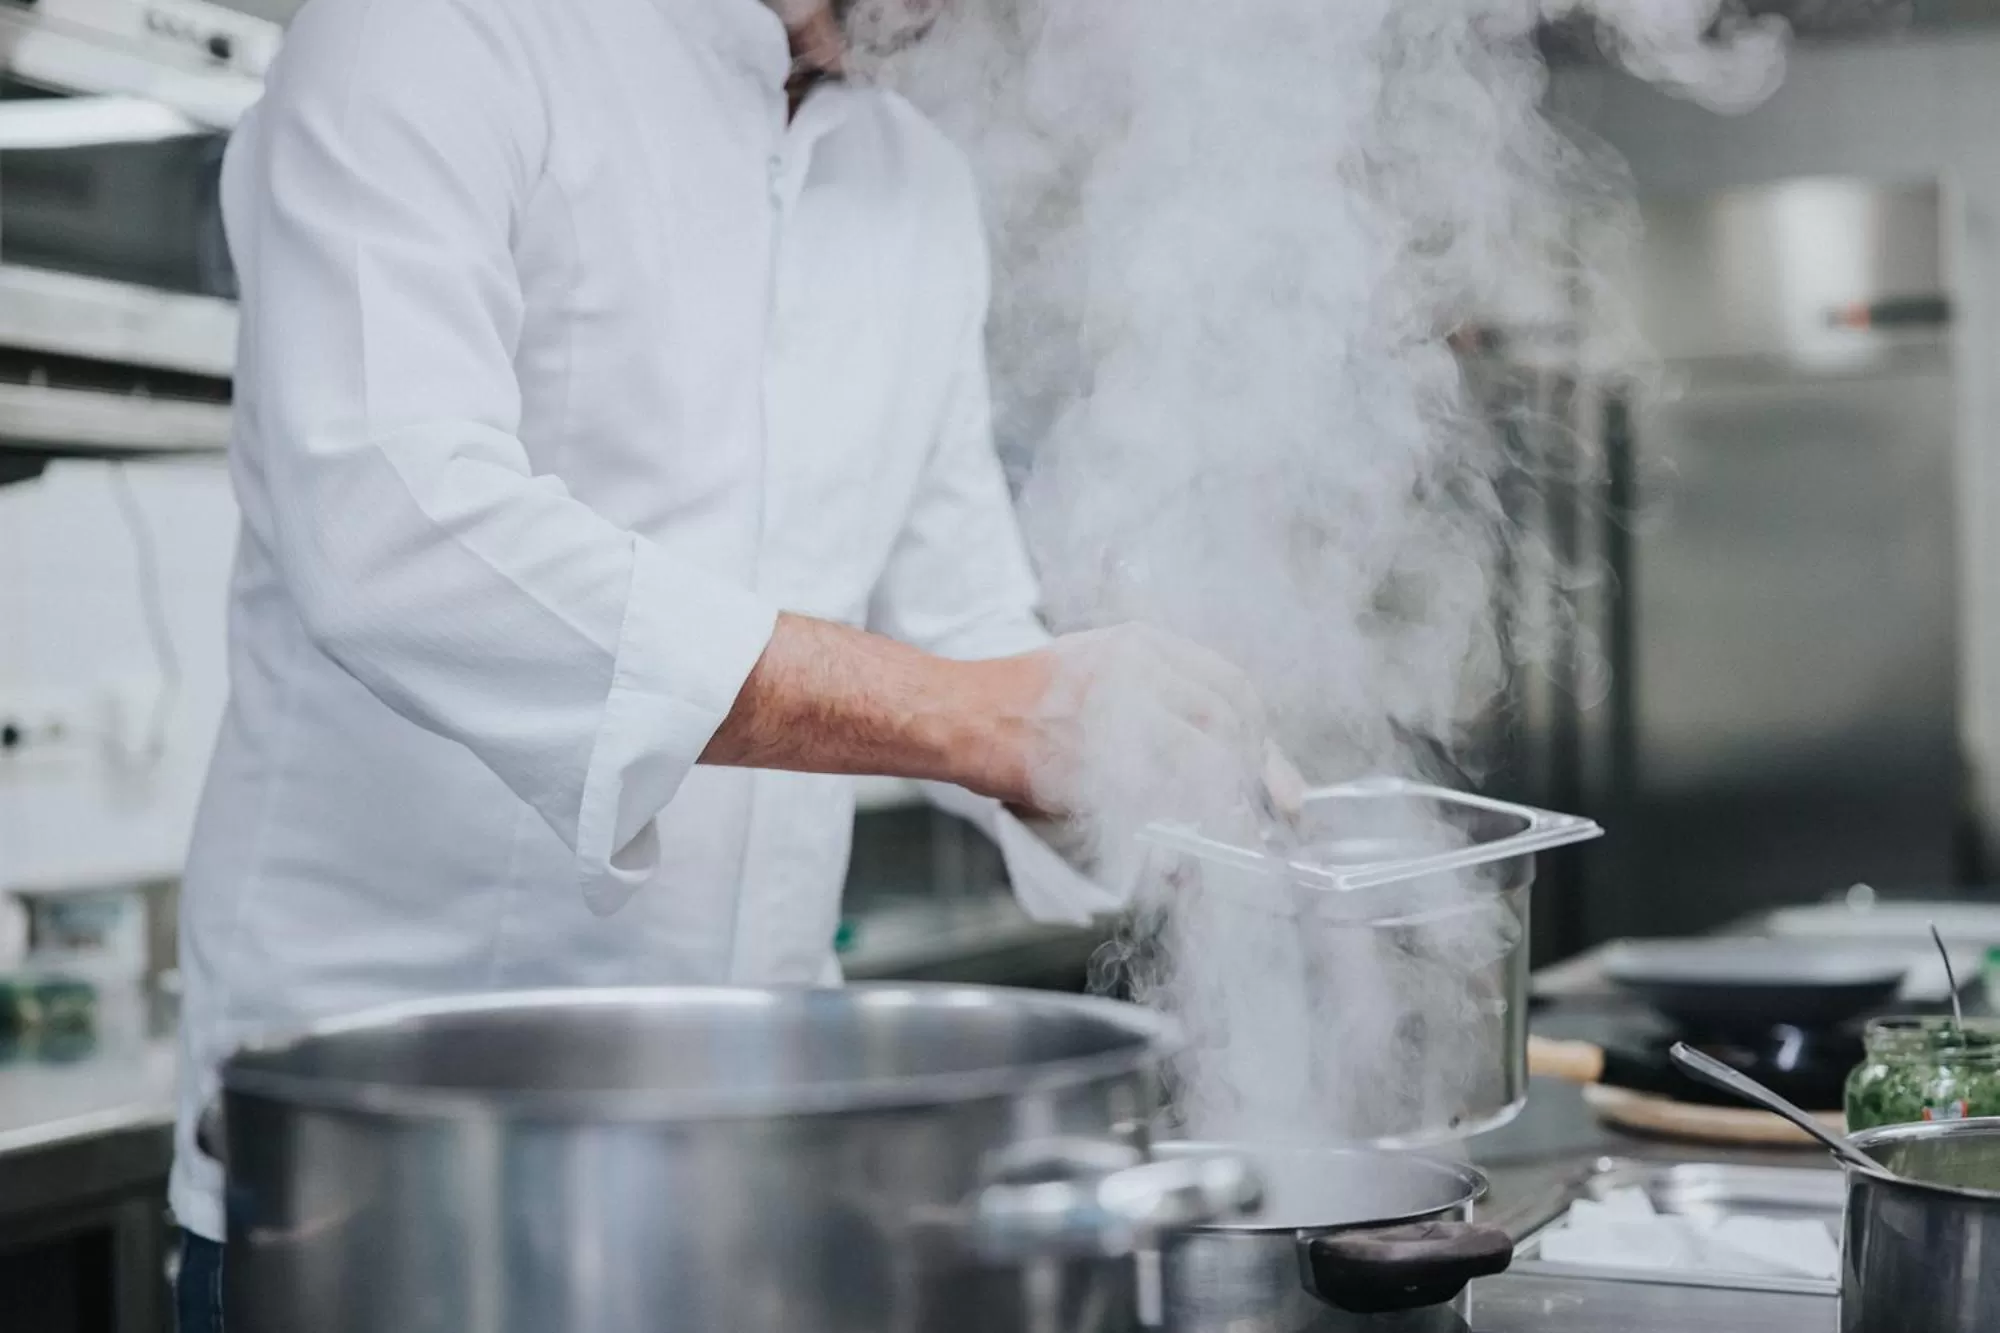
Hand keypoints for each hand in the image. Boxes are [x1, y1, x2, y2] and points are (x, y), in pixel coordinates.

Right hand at [956, 624, 1304, 834]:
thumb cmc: (1028, 700)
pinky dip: (1182, 824)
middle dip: (1257, 778)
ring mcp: (1115, 711)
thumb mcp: (1104, 671)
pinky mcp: (1094, 757)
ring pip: (1205, 762)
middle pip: (1230, 724)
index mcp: (1143, 645)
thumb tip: (1236, 755)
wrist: (960, 715)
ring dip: (1228, 805)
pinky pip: (1159, 796)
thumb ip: (1167, 703)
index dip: (1263, 740)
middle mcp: (1136, 669)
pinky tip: (1186, 844)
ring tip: (1234, 835)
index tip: (1274, 779)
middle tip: (1267, 815)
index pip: (1233, 688)